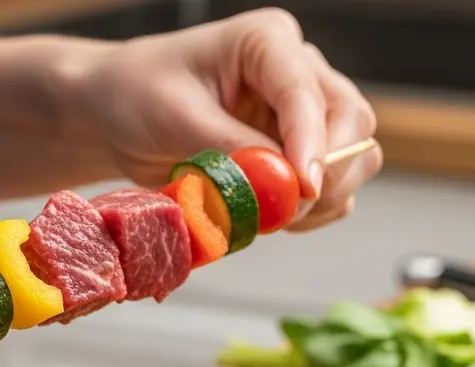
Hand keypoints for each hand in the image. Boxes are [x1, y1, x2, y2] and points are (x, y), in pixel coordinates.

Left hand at [75, 8, 381, 230]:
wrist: (118, 114)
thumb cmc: (138, 95)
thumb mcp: (176, 117)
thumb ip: (231, 148)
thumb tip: (281, 183)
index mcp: (267, 42)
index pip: (307, 93)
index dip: (313, 144)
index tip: (304, 188)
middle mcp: (298, 70)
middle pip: (352, 121)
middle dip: (327, 172)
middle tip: (284, 211)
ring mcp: (305, 112)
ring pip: (356, 155)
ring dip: (324, 197)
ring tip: (271, 215)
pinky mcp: (301, 150)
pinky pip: (336, 187)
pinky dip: (315, 212)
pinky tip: (275, 216)